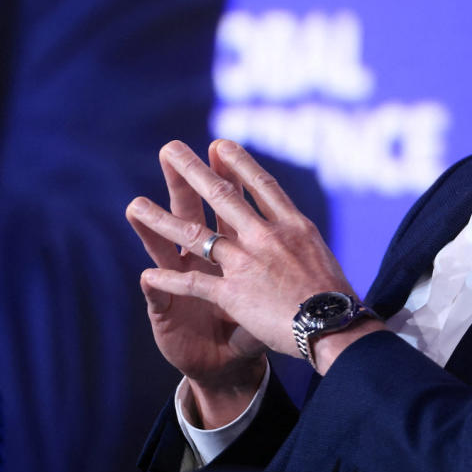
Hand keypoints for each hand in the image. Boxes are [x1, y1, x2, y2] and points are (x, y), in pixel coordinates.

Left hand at [127, 140, 379, 384]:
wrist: (335, 327)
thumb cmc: (336, 297)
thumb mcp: (321, 254)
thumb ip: (298, 241)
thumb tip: (293, 233)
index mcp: (293, 225)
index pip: (261, 186)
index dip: (238, 163)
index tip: (219, 145)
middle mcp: (266, 236)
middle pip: (222, 197)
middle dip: (192, 171)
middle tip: (170, 148)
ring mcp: (246, 263)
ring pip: (195, 236)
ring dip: (162, 220)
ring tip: (135, 205)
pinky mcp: (233, 294)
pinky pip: (193, 284)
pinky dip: (169, 280)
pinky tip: (147, 273)